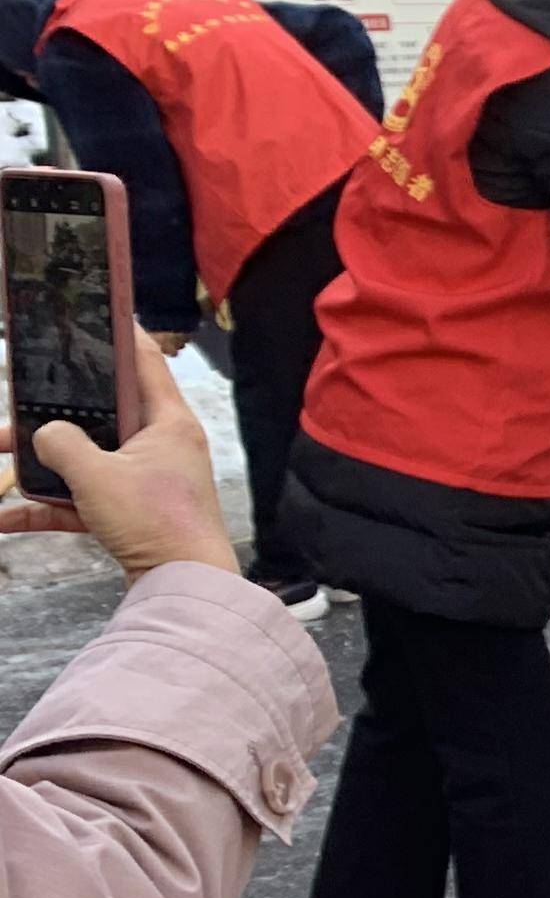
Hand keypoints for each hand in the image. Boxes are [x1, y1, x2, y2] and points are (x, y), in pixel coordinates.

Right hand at [0, 322, 237, 577]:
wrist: (183, 587)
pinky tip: (1, 517)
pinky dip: (41, 508)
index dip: (118, 332)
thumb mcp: (97, 475)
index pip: (144, 360)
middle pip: (98, 412)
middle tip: (12, 389)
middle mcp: (161, 445)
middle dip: (49, 408)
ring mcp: (145, 480)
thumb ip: (61, 444)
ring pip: (81, 458)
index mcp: (168, 422)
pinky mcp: (131, 514)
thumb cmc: (155, 522)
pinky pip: (78, 502)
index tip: (95, 311)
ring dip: (36, 460)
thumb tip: (46, 435)